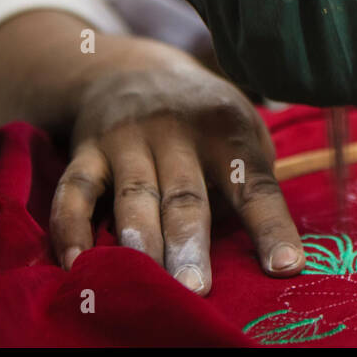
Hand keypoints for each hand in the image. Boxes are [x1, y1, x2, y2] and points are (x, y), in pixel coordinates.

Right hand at [50, 47, 305, 294]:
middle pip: (186, 196)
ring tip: (143, 282)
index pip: (254, 186)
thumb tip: (260, 247)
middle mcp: (179, 133)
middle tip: (195, 288)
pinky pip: (75, 191)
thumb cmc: (206, 117)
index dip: (271, 227)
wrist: (136, 68)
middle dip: (189, 243)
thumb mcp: (243, 129)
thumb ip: (251, 180)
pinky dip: (71, 227)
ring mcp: (129, 139)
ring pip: (134, 197)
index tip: (286, 264)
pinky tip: (76, 262)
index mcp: (228, 131)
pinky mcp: (88, 149)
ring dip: (138, 241)